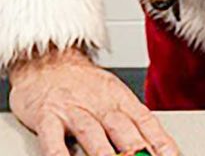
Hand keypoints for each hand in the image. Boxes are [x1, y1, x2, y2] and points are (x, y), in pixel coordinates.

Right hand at [8, 47, 179, 155]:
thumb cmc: (79, 83)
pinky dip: (59, 154)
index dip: (161, 143)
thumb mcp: (110, 94)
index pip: (145, 123)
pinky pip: (52, 139)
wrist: (43, 58)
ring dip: (103, 154)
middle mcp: (98, 103)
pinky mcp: (45, 116)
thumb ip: (130, 122)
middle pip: (121, 128)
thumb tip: (155, 150)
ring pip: (90, 132)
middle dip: (136, 151)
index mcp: (119, 98)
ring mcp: (71, 109)